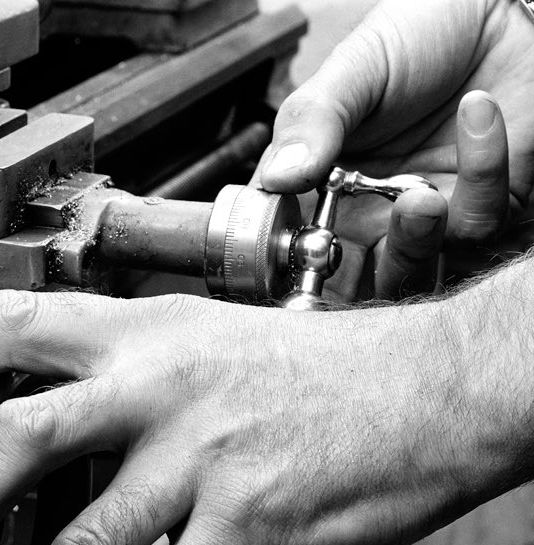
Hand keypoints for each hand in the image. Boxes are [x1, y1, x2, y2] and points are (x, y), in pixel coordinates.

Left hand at [0, 284, 529, 544]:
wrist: (432, 386)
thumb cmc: (328, 368)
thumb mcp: (214, 343)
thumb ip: (139, 379)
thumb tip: (76, 425)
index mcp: (149, 336)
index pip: (14, 327)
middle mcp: (163, 390)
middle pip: (19, 440)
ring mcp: (203, 456)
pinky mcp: (249, 521)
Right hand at [260, 0, 533, 300]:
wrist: (498, 8)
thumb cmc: (418, 35)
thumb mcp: (352, 72)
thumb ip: (311, 123)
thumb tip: (276, 178)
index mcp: (326, 191)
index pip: (296, 247)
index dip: (292, 263)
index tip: (295, 250)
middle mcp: (373, 214)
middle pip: (351, 286)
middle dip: (351, 282)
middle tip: (346, 248)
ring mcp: (427, 218)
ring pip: (415, 274)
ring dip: (416, 242)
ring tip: (418, 198)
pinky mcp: (484, 206)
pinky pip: (480, 222)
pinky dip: (482, 170)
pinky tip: (478, 111)